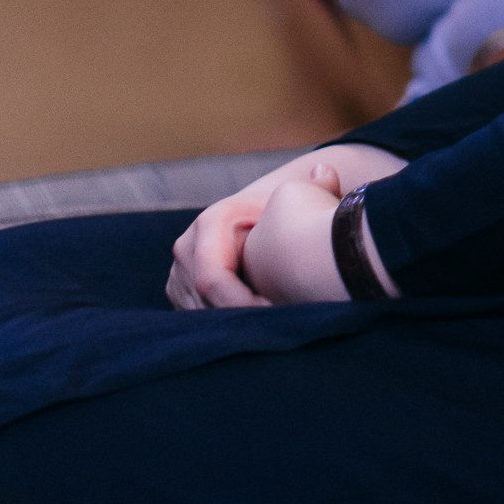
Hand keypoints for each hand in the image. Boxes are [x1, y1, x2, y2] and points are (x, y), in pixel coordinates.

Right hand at [166, 143, 403, 309]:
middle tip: (276, 330)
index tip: (275, 314)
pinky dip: (225, 328)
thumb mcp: (298, 198)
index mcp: (209, 222)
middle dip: (239, 320)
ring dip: (233, 327)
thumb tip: (325, 173)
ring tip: (269, 330)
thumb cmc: (283, 212)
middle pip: (203, 302)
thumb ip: (319, 187)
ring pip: (200, 315)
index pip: (212, 279)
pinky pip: (198, 320)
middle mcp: (186, 246)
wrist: (261, 217)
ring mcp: (178, 271)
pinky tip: (256, 329)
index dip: (242, 304)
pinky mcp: (180, 291)